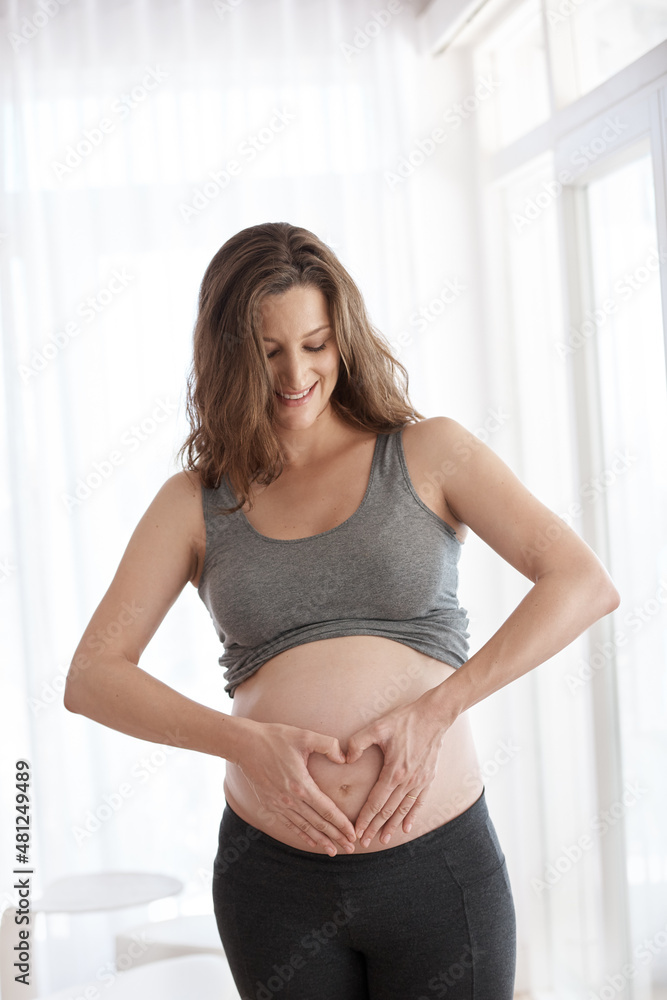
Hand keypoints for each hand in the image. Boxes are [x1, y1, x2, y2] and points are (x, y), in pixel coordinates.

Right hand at [234, 719, 357, 855]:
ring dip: (320, 840)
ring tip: (333, 851)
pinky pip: (289, 824)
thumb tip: (345, 758)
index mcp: (301, 785)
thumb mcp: (304, 736)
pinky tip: (311, 842)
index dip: (342, 824)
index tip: (353, 834)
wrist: (246, 744)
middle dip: (336, 837)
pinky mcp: (270, 805)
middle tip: (350, 848)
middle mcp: (290, 800)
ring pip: (304, 827)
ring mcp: (279, 804)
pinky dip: (302, 834)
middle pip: (318, 823)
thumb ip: (328, 745)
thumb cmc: (276, 738)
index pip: (327, 810)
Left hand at [345, 694, 448, 846]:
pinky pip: (419, 802)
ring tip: (382, 839)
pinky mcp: (428, 778)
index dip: (365, 818)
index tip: (356, 831)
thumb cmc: (404, 720)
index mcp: (394, 771)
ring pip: (403, 810)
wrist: (434, 716)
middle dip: (375, 827)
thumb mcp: (378, 727)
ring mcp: (419, 781)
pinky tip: (406, 828)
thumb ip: (358, 742)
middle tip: (364, 841)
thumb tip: (346, 759)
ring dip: (392, 826)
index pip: (376, 802)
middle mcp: (407, 781)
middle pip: (388, 810)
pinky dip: (412, 816)